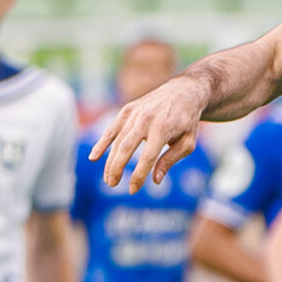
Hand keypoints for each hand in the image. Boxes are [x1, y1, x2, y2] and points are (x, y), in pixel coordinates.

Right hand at [92, 75, 210, 191]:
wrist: (183, 92)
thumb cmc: (187, 122)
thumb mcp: (187, 143)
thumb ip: (170, 160)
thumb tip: (155, 180)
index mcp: (163, 128)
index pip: (147, 157)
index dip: (138, 175)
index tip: (133, 190)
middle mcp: (146, 119)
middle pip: (126, 148)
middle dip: (117, 168)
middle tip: (112, 185)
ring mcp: (134, 113)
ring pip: (117, 140)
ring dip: (110, 160)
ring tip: (109, 179)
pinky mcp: (127, 110)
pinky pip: (112, 129)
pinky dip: (102, 143)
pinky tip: (94, 157)